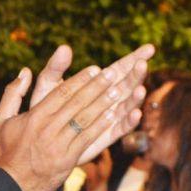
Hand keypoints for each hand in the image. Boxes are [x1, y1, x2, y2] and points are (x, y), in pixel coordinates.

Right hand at [0, 44, 153, 190]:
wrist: (11, 185)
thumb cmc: (6, 151)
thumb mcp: (2, 119)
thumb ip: (13, 93)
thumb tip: (24, 71)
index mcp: (35, 117)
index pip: (62, 93)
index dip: (80, 80)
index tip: (94, 69)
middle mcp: (48, 128)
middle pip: (76, 103)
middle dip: (96, 87)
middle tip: (112, 74)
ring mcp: (59, 145)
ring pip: (85, 120)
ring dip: (102, 105)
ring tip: (117, 92)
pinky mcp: (68, 159)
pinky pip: (87, 139)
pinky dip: (100, 126)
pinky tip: (113, 116)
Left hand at [30, 45, 154, 163]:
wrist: (41, 142)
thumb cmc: (45, 110)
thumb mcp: (48, 86)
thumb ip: (55, 68)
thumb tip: (64, 47)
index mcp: (97, 84)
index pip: (120, 68)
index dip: (134, 58)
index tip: (150, 48)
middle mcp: (107, 100)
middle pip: (127, 84)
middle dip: (137, 74)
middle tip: (144, 64)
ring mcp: (108, 118)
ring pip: (127, 105)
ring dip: (135, 98)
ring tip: (141, 89)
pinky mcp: (105, 136)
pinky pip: (120, 129)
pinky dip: (129, 122)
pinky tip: (135, 114)